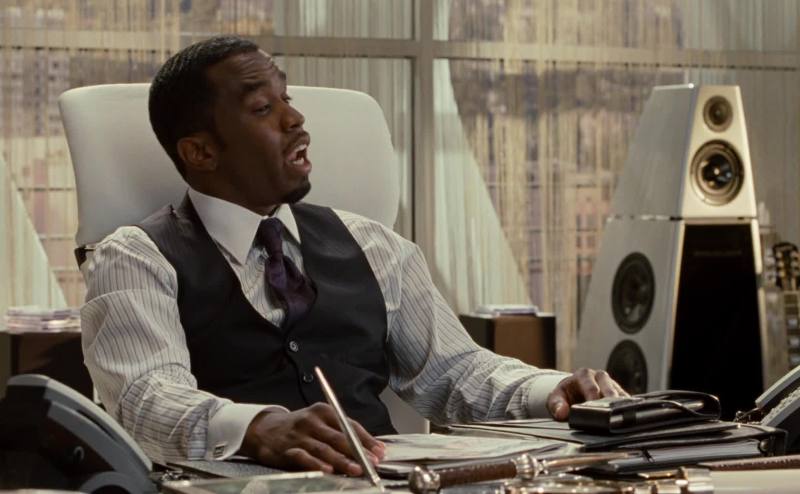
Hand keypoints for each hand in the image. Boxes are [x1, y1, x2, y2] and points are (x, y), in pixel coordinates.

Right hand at [240, 402, 385, 474]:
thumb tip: (369, 447)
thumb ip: (341, 432)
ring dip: (342, 460)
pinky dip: (316, 464)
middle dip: (358, 451)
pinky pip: (303, 457)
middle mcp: (312, 421)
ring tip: (356, 469)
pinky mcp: (287, 449)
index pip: (350, 425)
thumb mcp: (320, 422)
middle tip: (373, 462)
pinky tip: (328, 471)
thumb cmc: (300, 428)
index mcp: (324, 411)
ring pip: (324, 449)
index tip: (380, 451)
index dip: (366, 439)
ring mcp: (299, 435)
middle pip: (339, 437)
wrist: (265, 429)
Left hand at [547, 368, 627, 420]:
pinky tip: (628, 420)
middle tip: (612, 416)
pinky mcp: (620, 394)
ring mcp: (612, 385)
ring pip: (621, 395)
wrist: (572, 393)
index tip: (595, 411)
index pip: (591, 388)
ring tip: (622, 419)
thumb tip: (562, 413)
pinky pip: (627, 402)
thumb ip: (556, 405)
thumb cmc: (565, 395)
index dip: (594, 400)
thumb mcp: (555, 398)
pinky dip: (628, 410)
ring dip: (622, 407)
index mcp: (584, 375)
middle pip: (610, 390)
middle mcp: (600, 377)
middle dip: (611, 403)